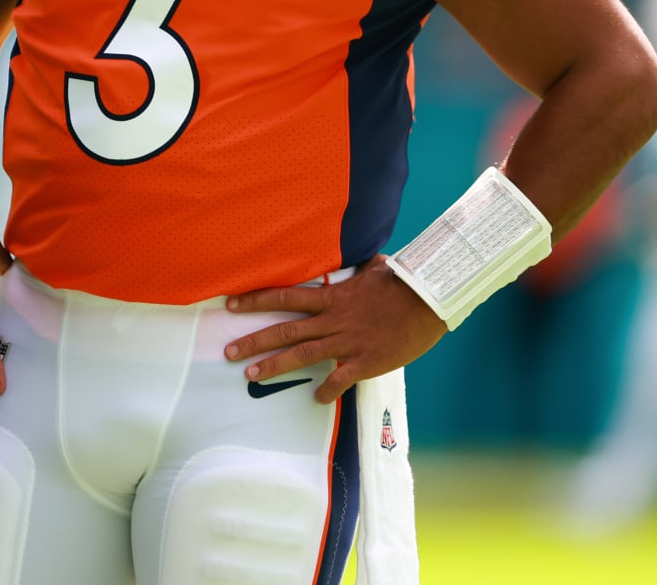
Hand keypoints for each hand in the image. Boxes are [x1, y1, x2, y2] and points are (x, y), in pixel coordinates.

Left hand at [223, 256, 446, 403]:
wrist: (428, 302)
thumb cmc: (403, 283)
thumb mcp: (377, 269)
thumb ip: (363, 269)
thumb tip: (370, 259)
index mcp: (331, 296)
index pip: (285, 297)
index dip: (256, 300)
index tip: (231, 305)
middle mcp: (332, 319)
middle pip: (284, 330)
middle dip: (254, 341)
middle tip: (228, 352)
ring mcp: (346, 341)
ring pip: (302, 355)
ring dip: (274, 366)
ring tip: (250, 375)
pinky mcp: (365, 361)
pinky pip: (339, 379)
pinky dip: (326, 390)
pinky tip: (315, 399)